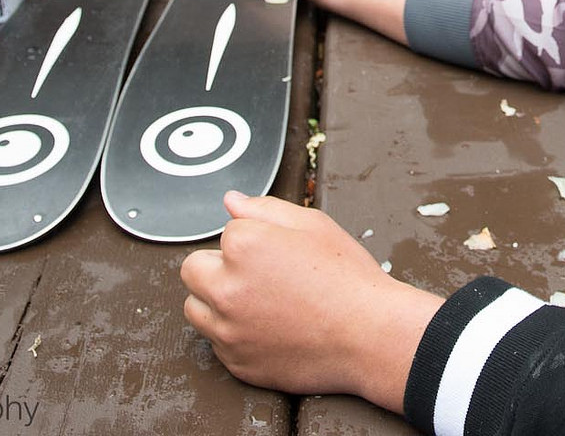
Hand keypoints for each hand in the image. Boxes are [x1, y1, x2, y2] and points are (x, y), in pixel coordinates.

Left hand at [180, 192, 441, 408]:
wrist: (370, 336)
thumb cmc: (347, 278)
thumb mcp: (313, 225)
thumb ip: (264, 208)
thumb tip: (231, 202)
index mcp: (243, 246)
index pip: (225, 232)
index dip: (252, 238)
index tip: (277, 251)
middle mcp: (226, 289)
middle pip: (194, 270)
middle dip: (219, 268)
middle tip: (259, 274)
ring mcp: (228, 331)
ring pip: (196, 309)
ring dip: (215, 301)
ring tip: (259, 302)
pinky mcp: (236, 363)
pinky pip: (217, 343)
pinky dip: (234, 335)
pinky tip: (268, 328)